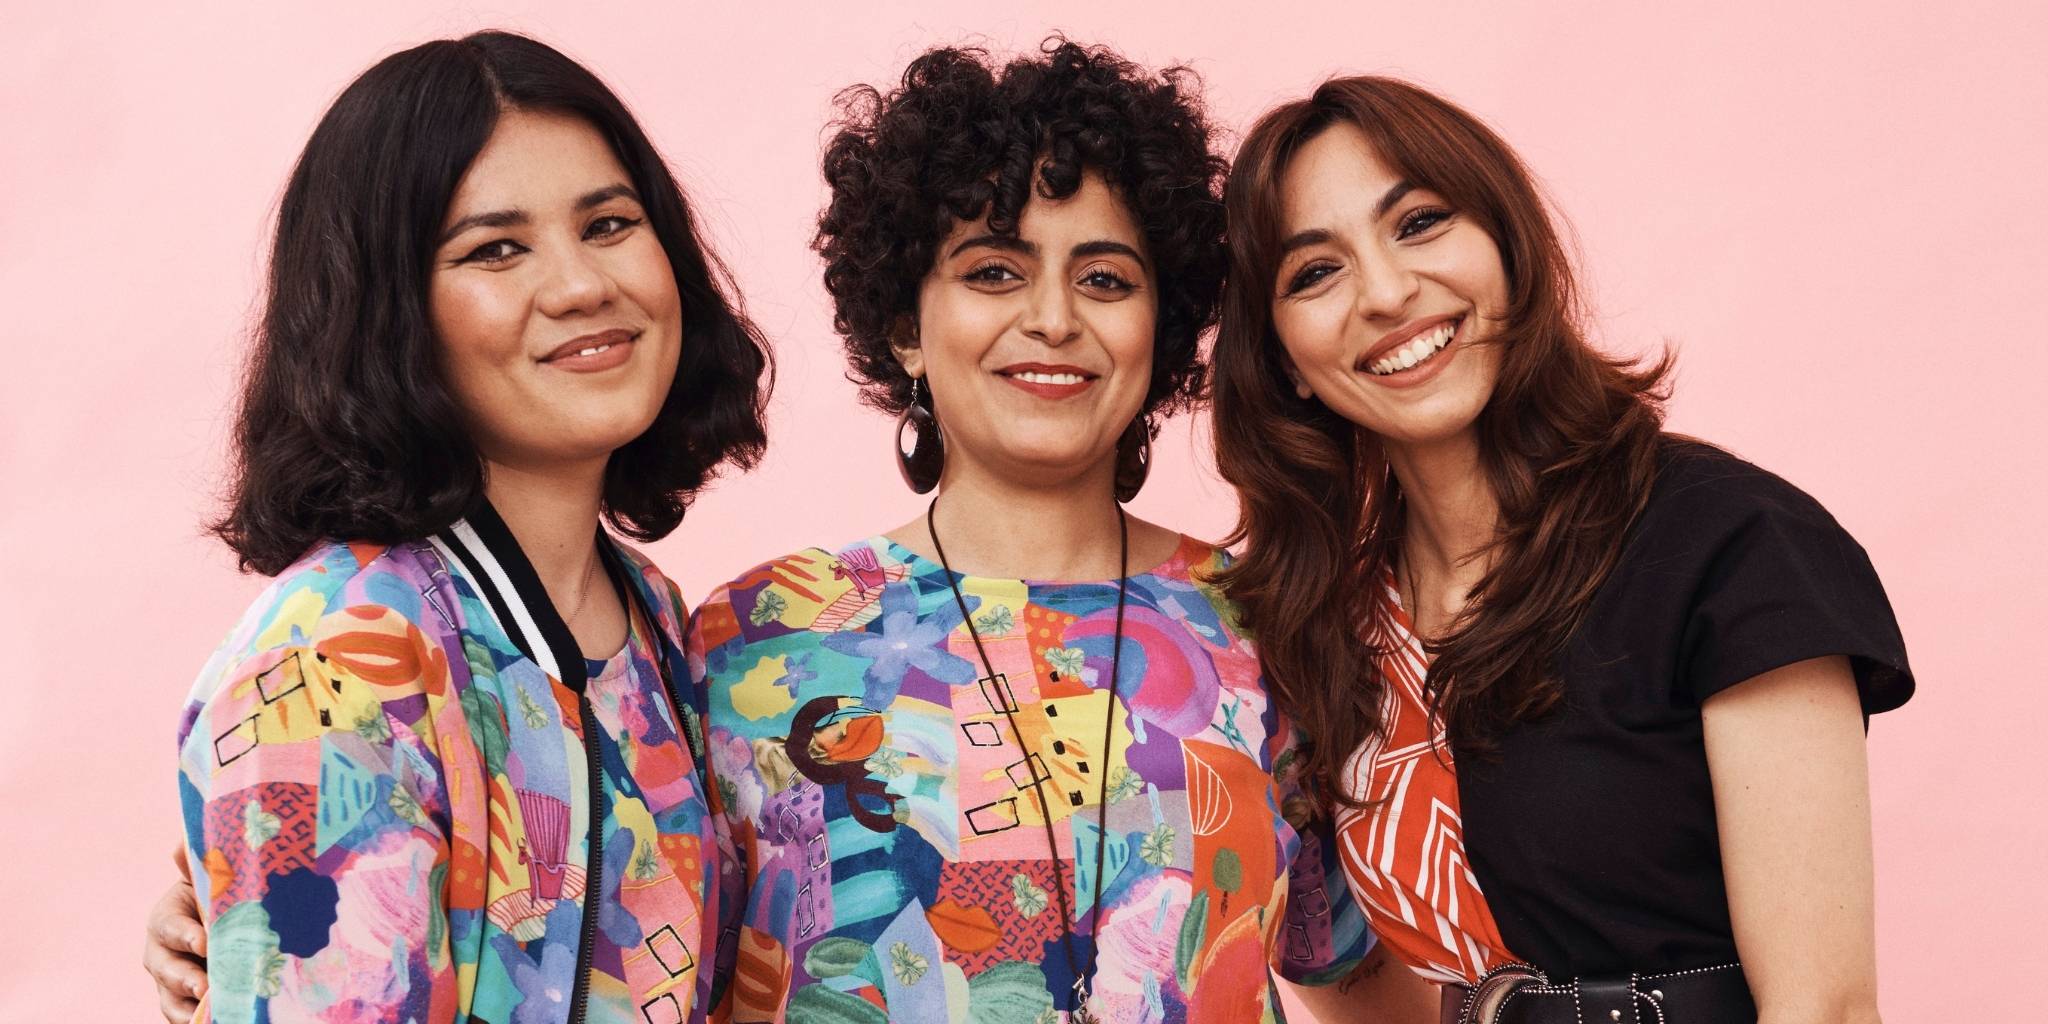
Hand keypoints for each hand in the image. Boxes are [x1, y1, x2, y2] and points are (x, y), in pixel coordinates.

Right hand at [143, 844, 207, 1023]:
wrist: (227, 922)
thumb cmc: (217, 898)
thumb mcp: (209, 880)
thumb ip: (199, 864)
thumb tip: (181, 842)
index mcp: (166, 918)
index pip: (169, 926)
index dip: (185, 935)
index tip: (204, 942)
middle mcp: (161, 952)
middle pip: (166, 968)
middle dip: (186, 978)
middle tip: (207, 987)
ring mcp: (170, 981)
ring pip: (171, 998)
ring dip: (189, 1006)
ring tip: (213, 1007)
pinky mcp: (182, 1003)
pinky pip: (182, 1017)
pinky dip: (194, 1021)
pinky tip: (215, 1019)